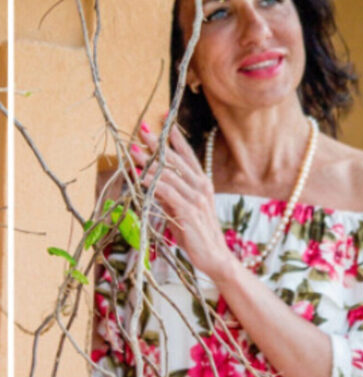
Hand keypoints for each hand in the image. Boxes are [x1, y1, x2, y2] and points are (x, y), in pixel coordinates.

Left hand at [130, 119, 233, 280]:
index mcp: (202, 182)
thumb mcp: (181, 210)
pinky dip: (153, 184)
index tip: (163, 119)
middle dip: (157, 143)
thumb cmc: (197, 233)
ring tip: (133, 152)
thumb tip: (150, 181)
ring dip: (149, 162)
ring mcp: (196, 198)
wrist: (214, 257)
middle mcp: (201, 186)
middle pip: (176, 159)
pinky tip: (140, 178)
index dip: (175, 136)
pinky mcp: (188, 211)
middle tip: (141, 130)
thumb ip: (169, 194)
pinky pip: (167, 193)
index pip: (187, 154)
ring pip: (169, 174)